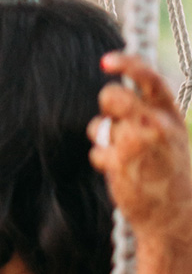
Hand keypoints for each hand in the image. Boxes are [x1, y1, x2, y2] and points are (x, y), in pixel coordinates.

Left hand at [91, 52, 191, 248]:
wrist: (176, 212)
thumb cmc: (167, 170)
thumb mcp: (168, 135)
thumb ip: (147, 112)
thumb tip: (115, 91)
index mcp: (170, 116)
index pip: (150, 79)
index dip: (127, 64)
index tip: (106, 61)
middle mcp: (157, 125)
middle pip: (112, 96)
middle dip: (106, 104)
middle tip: (115, 120)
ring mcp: (138, 143)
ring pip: (100, 125)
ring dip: (104, 138)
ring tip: (126, 156)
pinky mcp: (120, 162)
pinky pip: (96, 151)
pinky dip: (103, 160)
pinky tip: (123, 173)